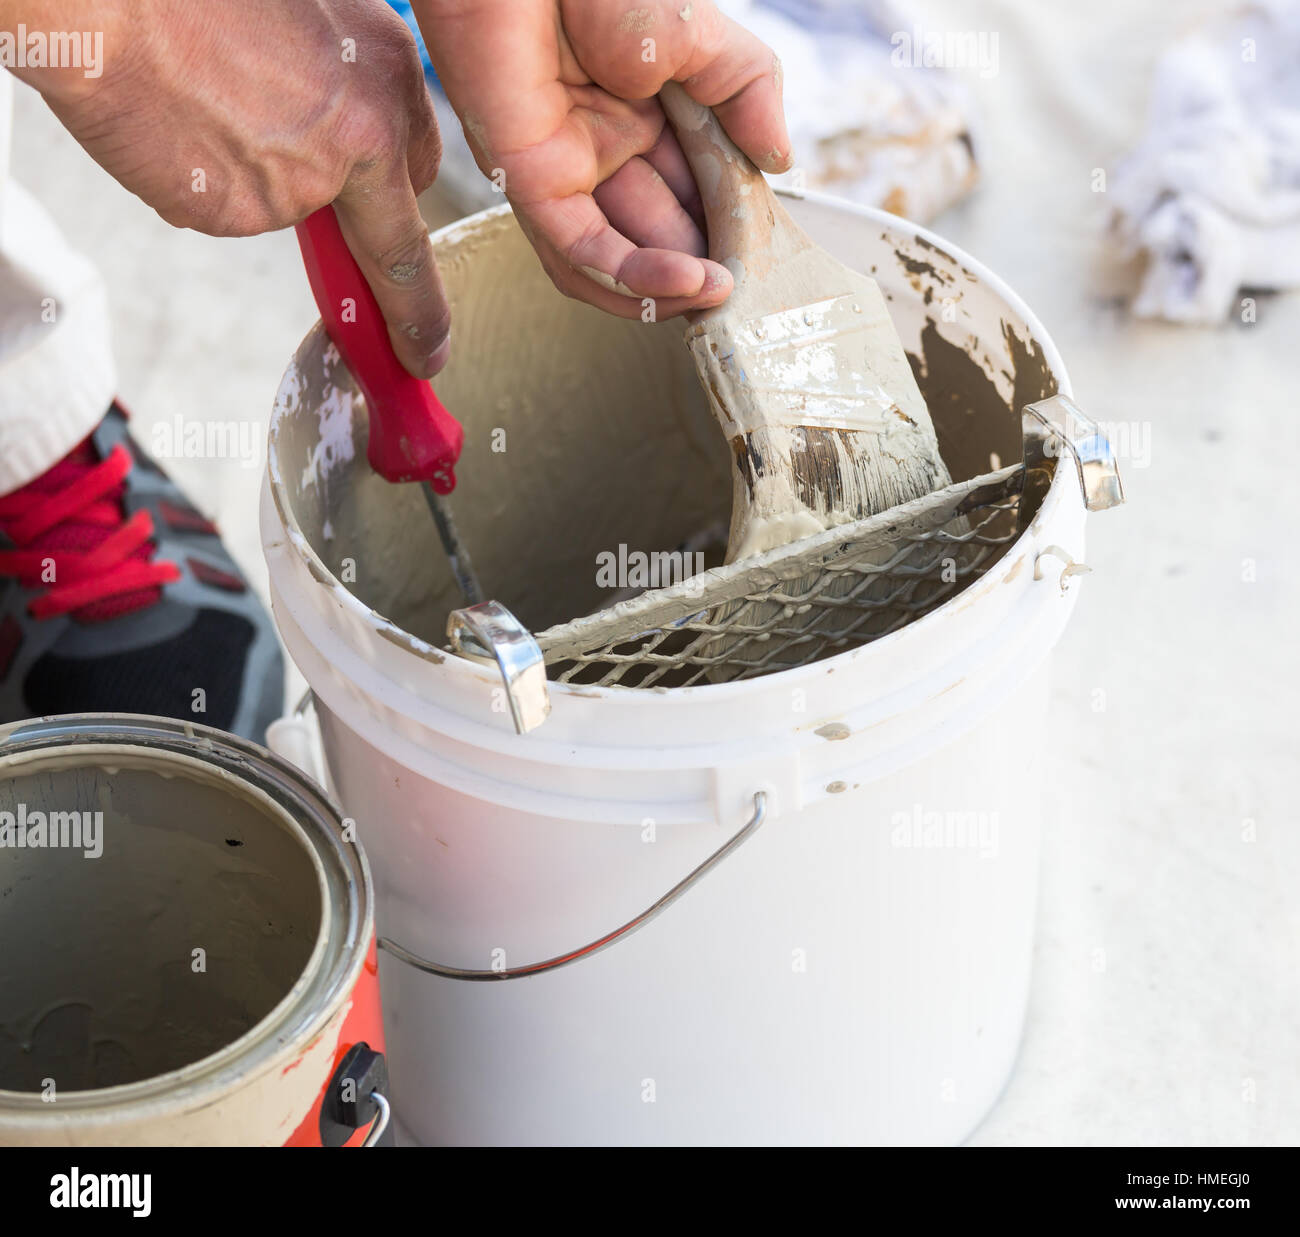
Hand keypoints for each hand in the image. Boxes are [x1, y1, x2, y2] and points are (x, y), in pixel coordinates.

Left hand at [6, 0, 450, 376]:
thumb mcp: (229, 208)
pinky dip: (321, 89)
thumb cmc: (137, 87)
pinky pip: (356, 67)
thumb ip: (299, 216)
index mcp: (367, 144)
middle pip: (412, 174)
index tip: (423, 352)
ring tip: (269, 134)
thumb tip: (314, 201)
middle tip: (324, 226)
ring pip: (390, 115)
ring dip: (350, 142)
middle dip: (374, 204)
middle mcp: (385, 79)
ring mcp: (368, 26)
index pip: (401, 255)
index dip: (413, 316)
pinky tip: (263, 85)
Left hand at [412, 0, 791, 317]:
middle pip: (660, 232)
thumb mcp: (702, 35)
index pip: (695, 190)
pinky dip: (634, 275)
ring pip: (617, 260)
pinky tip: (686, 279)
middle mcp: (603, 149)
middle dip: (705, 261)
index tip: (765, 248)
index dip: (730, 224)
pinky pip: (581, 249)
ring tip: (718, 292)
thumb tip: (780, 162)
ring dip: (669, 288)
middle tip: (745, 280)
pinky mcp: (530, 180)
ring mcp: (566, 169)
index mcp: (644, 115)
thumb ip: (746, 93)